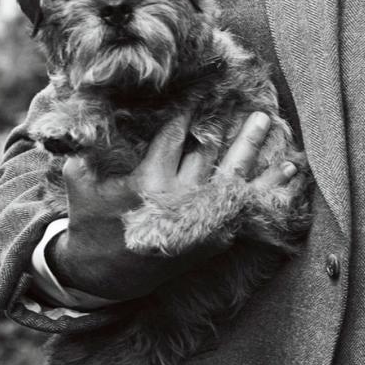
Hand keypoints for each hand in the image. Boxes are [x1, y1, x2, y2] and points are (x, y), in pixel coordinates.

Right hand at [50, 111, 299, 299]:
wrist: (102, 276)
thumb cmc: (89, 222)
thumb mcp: (77, 181)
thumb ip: (83, 147)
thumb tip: (82, 110)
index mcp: (149, 182)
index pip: (175, 135)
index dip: (190, 110)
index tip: (205, 88)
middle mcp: (180, 199)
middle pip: (211, 152)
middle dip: (230, 126)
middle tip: (252, 104)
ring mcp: (200, 220)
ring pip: (234, 176)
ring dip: (254, 149)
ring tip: (270, 123)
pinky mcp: (213, 237)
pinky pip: (246, 207)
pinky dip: (268, 189)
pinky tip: (286, 170)